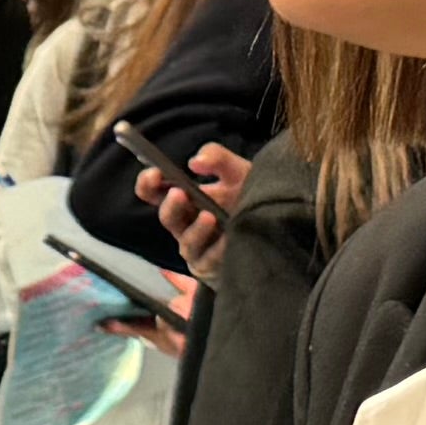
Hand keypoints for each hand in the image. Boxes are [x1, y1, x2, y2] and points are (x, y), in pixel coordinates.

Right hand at [135, 142, 249, 284]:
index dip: (148, 184)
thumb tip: (195, 161)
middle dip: (171, 205)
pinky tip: (228, 239)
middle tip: (179, 193)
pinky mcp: (211, 266)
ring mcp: (196, 247)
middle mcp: (185, 224)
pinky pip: (210, 259)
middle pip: (166, 217)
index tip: (156, 173)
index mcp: (184, 199)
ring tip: (209, 217)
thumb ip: (218, 158)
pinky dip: (219, 248)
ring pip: (187, 241)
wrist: (277, 225)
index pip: (153, 193)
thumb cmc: (248, 196)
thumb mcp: (237, 171)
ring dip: (196, 229)